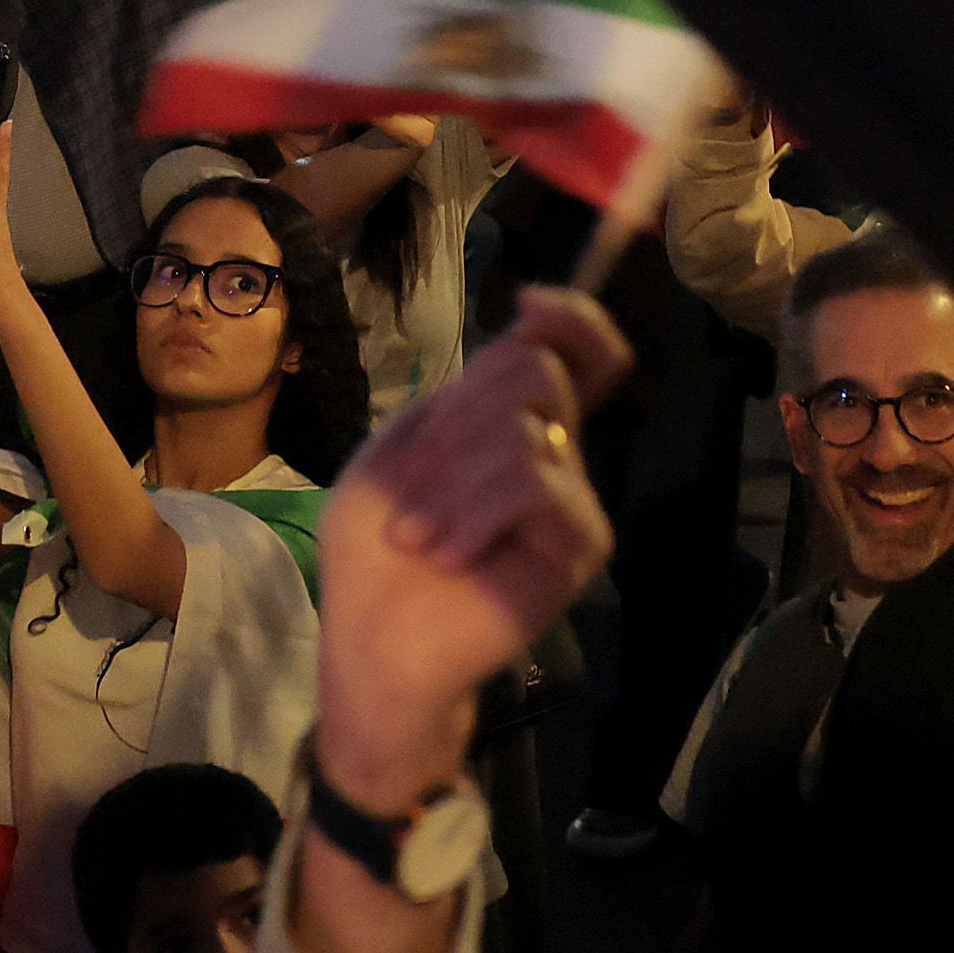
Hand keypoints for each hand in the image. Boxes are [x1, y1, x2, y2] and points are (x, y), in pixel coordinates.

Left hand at [318, 286, 622, 807]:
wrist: (374, 644)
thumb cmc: (376, 552)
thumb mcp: (396, 452)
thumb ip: (456, 395)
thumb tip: (526, 330)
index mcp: (507, 421)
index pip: (576, 345)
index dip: (570, 313)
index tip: (527, 309)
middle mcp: (553, 450)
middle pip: (536, 370)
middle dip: (456, 422)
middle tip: (410, 488)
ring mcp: (571, 497)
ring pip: (526, 430)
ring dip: (448, 483)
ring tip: (415, 539)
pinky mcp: (579, 543)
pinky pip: (535, 482)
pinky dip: (472, 512)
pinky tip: (445, 555)